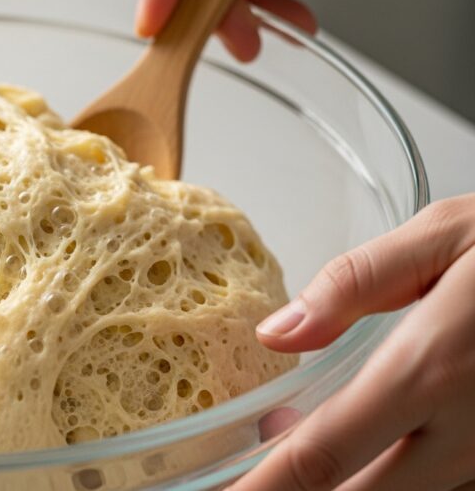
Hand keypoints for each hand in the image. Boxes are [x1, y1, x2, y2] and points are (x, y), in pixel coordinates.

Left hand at [229, 194, 474, 489]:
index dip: (263, 488)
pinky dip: (392, 474)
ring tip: (291, 454)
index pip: (323, 456)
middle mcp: (466, 431)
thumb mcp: (449, 235)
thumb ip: (356, 284)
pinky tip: (367, 446)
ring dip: (346, 485)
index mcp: (433, 370)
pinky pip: (447, 484)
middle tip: (247, 478)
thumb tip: (278, 333)